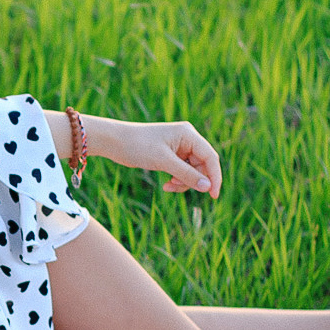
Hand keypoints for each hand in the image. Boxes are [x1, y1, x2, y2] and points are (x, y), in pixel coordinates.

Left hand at [89, 117, 220, 196]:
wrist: (114, 141)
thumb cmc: (138, 146)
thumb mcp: (163, 162)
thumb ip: (186, 174)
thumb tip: (207, 188)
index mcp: (188, 134)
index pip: (210, 157)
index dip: (214, 177)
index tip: (213, 196)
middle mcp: (187, 139)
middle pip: (203, 165)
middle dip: (193, 180)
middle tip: (176, 187)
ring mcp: (179, 147)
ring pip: (192, 171)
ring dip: (183, 182)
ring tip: (168, 185)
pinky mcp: (171, 155)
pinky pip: (182, 171)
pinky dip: (177, 180)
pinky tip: (166, 185)